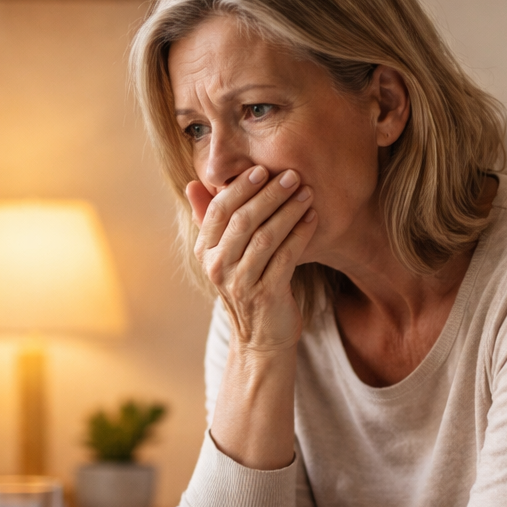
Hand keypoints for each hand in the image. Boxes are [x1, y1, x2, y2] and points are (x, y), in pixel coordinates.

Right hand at [188, 165, 318, 355]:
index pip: (218, 211)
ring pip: (265, 237)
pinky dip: (300, 234)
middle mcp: (218, 267)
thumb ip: (210, 220)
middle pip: (243, 221)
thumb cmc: (246, 286)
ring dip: (288, 211)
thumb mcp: (223, 255)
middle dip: (269, 194)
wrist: (261, 337)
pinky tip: (312, 218)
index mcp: (205, 251)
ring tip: (306, 192)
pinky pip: (286, 257)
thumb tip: (193, 183)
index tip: (262, 169)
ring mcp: (241, 283)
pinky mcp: (266, 294)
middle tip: (292, 175)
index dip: (240, 188)